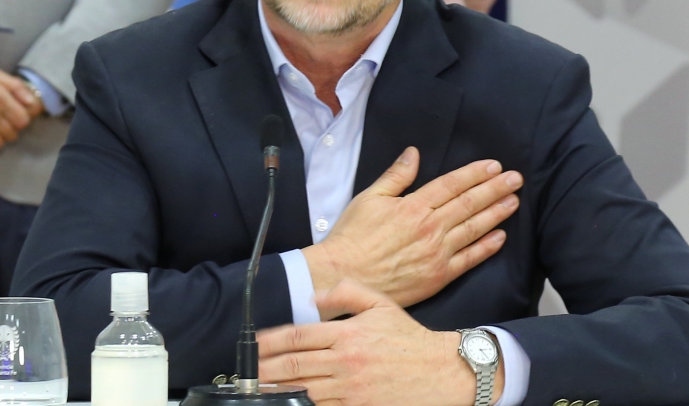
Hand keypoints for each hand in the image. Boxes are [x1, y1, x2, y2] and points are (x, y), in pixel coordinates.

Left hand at [258, 280, 502, 405]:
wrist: (440, 371)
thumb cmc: (409, 339)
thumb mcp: (381, 305)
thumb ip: (347, 293)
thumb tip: (314, 296)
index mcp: (348, 333)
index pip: (300, 335)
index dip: (272, 341)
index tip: (256, 345)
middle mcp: (346, 360)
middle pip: (296, 365)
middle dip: (266, 369)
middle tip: (248, 373)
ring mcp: (352, 388)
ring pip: (305, 390)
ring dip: (280, 389)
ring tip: (261, 389)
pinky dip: (306, 404)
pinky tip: (292, 401)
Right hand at [302, 147, 521, 316]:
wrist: (343, 275)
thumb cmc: (352, 237)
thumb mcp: (369, 198)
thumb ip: (395, 176)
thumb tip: (413, 153)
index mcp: (414, 206)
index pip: (452, 184)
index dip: (475, 173)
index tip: (494, 165)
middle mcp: (431, 227)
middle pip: (469, 203)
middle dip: (495, 189)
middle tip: (515, 178)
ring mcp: (437, 253)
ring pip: (474, 228)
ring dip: (496, 213)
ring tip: (514, 201)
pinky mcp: (438, 276)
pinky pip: (469, 259)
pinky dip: (486, 247)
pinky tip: (500, 237)